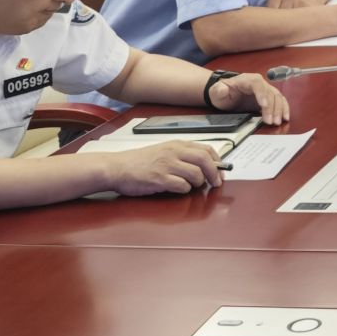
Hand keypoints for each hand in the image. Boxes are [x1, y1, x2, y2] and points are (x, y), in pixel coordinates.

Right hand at [108, 141, 224, 196]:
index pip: (207, 150)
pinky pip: (182, 186)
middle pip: (205, 161)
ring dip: (198, 184)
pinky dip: (185, 190)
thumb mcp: (163, 151)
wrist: (116, 168)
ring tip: (191, 186)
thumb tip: (204, 165)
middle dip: (215, 174)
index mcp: (177, 145)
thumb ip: (182, 155)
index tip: (220, 172)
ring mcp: (167, 165)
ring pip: (196, 175)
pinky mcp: (160, 179)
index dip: (217, 162)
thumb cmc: (139, 162)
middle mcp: (174, 152)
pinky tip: (179, 190)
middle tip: (215, 183)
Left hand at [208, 72, 289, 125]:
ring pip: (277, 97)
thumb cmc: (222, 92)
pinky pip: (279, 101)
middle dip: (272, 108)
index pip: (258, 85)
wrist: (225, 94)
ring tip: (277, 122)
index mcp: (247, 80)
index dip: (262, 94)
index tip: (264, 106)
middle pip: (270, 93)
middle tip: (271, 121)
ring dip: (279, 110)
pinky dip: (284, 108)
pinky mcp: (268, 98)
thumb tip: (223, 89)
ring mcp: (265, 90)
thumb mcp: (216, 91)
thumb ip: (219, 90)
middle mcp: (259, 83)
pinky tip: (285, 117)